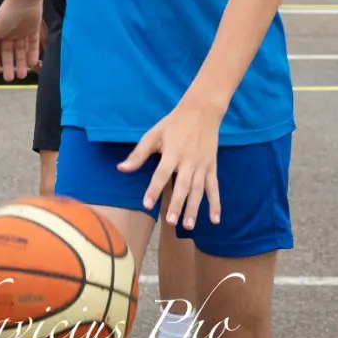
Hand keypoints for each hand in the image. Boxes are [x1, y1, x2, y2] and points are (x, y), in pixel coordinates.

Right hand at [0, 0, 41, 80]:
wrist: (25, 0)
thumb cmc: (7, 15)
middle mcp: (9, 33)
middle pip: (8, 53)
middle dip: (9, 65)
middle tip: (10, 78)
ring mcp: (22, 32)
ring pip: (21, 51)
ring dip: (21, 63)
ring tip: (22, 75)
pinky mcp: (33, 30)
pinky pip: (33, 45)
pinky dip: (32, 54)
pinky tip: (32, 64)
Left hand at [118, 98, 222, 229]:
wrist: (202, 110)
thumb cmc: (174, 123)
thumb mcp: (154, 134)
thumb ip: (139, 154)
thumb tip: (121, 169)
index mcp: (172, 152)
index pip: (161, 174)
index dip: (153, 189)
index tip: (147, 205)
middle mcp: (188, 161)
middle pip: (182, 186)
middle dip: (177, 204)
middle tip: (171, 222)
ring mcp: (202, 165)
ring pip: (198, 190)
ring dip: (194, 209)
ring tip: (188, 226)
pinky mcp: (212, 167)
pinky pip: (214, 188)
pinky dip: (216, 204)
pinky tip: (215, 219)